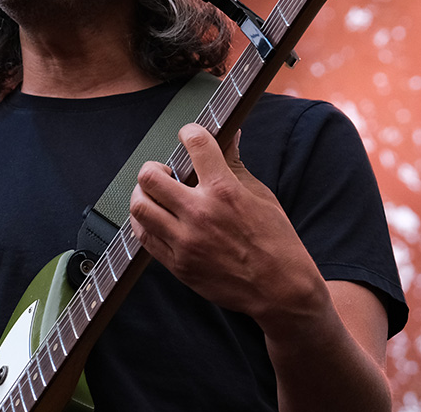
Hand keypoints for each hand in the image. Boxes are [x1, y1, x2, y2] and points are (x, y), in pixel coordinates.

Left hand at [129, 123, 323, 325]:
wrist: (280, 289)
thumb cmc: (275, 240)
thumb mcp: (260, 195)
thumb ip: (235, 164)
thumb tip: (229, 134)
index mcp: (225, 191)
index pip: (195, 144)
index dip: (189, 132)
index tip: (188, 135)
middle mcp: (200, 213)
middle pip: (150, 176)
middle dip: (153, 167)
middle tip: (164, 172)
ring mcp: (186, 241)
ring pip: (140, 206)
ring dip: (143, 194)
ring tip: (155, 195)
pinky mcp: (178, 264)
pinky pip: (144, 237)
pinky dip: (145, 222)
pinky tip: (157, 218)